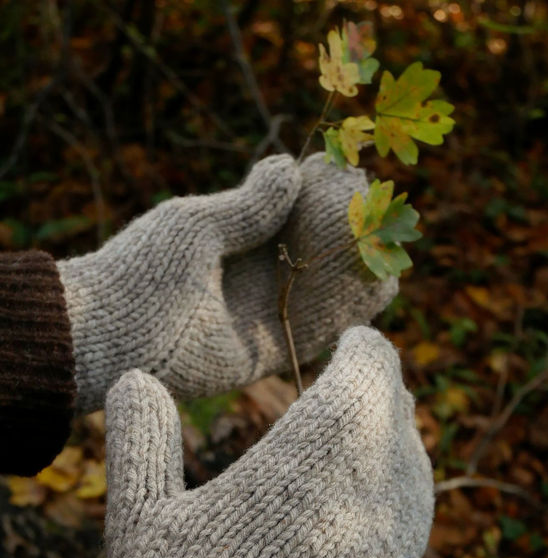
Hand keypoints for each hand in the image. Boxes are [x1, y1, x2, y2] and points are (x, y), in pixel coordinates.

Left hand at [59, 154, 397, 411]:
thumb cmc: (143, 267)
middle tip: (375, 205)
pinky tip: (378, 283)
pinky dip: (346, 308)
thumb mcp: (197, 224)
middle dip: (343, 231)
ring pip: (318, 292)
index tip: (349, 173)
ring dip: (352, 267)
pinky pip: (314, 330)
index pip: (287, 218)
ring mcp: (256, 318)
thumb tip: (290, 166)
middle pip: (309, 254)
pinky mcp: (262, 355)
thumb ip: (248, 205)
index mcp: (229, 244)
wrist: (112, 331)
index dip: (319, 197)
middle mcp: (247, 281)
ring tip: (387, 241)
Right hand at [61, 326, 433, 557]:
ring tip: (373, 416)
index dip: (364, 349)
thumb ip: (141, 433)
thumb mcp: (142, 507)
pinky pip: (417, 506)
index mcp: (307, 457)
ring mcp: (385, 538)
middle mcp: (363, 491)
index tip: (352, 340)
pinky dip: (405, 478)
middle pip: (395, 410)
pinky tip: (383, 481)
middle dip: (378, 384)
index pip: (368, 372)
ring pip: (413, 457)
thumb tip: (132, 378)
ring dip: (394, 429)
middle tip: (360, 372)